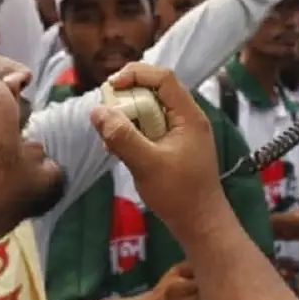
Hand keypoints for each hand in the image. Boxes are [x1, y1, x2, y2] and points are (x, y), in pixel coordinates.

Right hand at [92, 63, 229, 241]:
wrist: (201, 225)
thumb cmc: (179, 194)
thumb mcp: (147, 164)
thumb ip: (122, 136)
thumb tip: (97, 111)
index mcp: (188, 115)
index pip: (163, 77)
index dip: (136, 74)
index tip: (110, 87)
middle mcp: (188, 118)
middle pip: (156, 91)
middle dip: (128, 96)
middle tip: (105, 110)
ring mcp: (182, 133)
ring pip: (151, 110)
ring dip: (129, 116)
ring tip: (109, 132)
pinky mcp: (175, 147)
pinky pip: (152, 128)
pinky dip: (134, 131)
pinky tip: (119, 148)